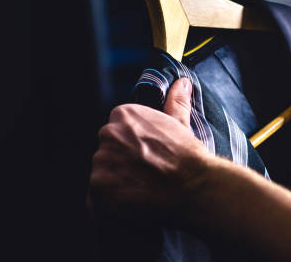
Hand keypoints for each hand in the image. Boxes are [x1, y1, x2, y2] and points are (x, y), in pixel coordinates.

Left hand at [89, 78, 209, 224]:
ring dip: (116, 186)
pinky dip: (110, 206)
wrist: (194, 186)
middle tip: (145, 175)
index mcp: (123, 115)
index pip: (116, 133)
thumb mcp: (182, 124)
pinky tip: (132, 205)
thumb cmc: (188, 156)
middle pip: (106, 154)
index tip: (145, 158)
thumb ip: (175, 102)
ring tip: (141, 191)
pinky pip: (97, 201)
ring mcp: (101, 162)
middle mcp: (107, 134)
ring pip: (102, 177)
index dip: (132, 149)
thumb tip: (181, 83)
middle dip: (121, 165)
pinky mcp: (98, 190)